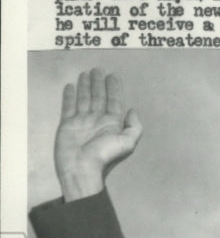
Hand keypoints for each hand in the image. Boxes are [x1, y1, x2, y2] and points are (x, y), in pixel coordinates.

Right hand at [54, 68, 142, 200]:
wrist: (81, 167)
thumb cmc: (104, 155)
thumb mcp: (127, 142)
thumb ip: (134, 126)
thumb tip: (133, 110)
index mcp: (112, 124)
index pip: (114, 101)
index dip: (114, 89)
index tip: (113, 76)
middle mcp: (98, 120)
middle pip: (99, 97)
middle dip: (99, 84)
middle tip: (98, 70)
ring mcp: (82, 121)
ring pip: (84, 99)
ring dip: (86, 86)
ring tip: (85, 74)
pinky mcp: (68, 123)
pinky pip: (68, 106)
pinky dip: (70, 96)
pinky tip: (71, 86)